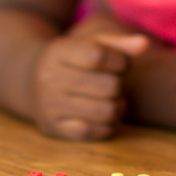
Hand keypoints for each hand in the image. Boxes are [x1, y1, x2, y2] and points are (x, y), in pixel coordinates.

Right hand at [31, 31, 148, 139]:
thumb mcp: (90, 43)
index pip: (99, 55)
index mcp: (58, 51)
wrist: (31, 80)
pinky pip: (93, 132)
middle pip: (108, 86)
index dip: (120, 60)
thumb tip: (144, 43)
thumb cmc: (72, 59)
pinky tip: (106, 115)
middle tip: (114, 82)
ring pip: (105, 112)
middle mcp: (49, 78)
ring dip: (117, 107)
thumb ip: (119, 43)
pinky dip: (107, 125)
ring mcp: (50, 105)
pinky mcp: (54, 127)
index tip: (121, 63)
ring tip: (114, 99)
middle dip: (119, 84)